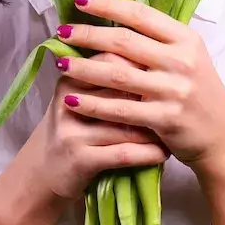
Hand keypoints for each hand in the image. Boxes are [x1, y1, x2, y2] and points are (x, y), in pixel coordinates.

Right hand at [0, 51, 167, 224]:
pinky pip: (124, 154)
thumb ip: (104, 74)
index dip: (143, 64)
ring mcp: (73, 132)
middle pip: (121, 90)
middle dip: (154, 96)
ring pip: (126, 124)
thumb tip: (149, 52)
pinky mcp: (80, 159)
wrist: (43, 172)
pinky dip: (148, 153)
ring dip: (156, 128)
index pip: (111, 59)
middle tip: (182, 98)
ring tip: (178, 128)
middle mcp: (69, 101)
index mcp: (70, 79)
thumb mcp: (79, 96)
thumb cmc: (73, 129)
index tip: (168, 70)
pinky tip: (165, 153)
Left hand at [53, 0, 224, 224]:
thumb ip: (157, 41)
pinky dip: (92, 104)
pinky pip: (121, 110)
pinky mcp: (166, 119)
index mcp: (185, 39)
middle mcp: (181, 61)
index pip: (140, 14)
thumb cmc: (197, 92)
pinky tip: (70, 100)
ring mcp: (174, 90)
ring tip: (59, 63)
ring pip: (118, 75)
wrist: (222, 137)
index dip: (107, 5)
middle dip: (88, 35)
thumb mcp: (188, 58)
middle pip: (124, 42)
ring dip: (84, 69)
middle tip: (61, 32)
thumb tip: (113, 18)